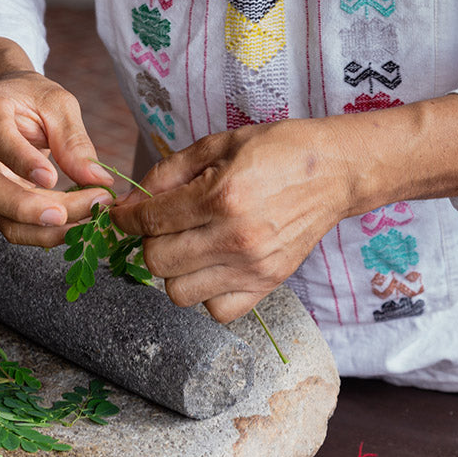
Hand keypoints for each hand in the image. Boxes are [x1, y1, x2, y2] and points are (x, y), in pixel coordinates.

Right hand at [0, 38, 113, 245]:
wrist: (3, 99)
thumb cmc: (31, 97)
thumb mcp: (58, 104)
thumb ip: (74, 141)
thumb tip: (98, 180)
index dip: (21, 161)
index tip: (52, 179)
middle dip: (27, 208)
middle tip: (69, 215)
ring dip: (41, 228)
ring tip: (82, 224)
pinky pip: (10, 223)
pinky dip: (41, 232)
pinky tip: (71, 226)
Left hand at [110, 96, 457, 321]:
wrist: (336, 171)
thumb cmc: (278, 151)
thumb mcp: (219, 144)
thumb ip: (169, 172)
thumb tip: (130, 200)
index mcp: (221, 196)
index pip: (150, 221)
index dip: (125, 218)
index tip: (122, 215)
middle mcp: (236, 238)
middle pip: (158, 262)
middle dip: (150, 242)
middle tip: (164, 226)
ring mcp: (253, 267)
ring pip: (179, 293)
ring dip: (175, 271)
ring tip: (190, 246)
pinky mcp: (268, 285)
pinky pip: (216, 312)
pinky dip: (206, 295)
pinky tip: (213, 267)